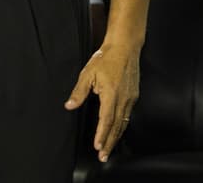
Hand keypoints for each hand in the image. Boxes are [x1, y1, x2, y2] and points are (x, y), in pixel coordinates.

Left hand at [64, 44, 139, 161]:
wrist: (125, 47)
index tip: (97, 146)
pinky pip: (127, 115)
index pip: (106, 120)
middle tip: (103, 156)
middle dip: (109, 142)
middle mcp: (123, 99)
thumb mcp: (88, 73)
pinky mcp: (133, 95)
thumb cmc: (106, 58)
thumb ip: (79, 91)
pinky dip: (122, 126)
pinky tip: (117, 131)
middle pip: (116, 126)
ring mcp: (130, 98)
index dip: (101, 134)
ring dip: (116, 137)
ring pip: (123, 122)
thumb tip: (69, 105)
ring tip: (109, 148)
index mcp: (111, 94)